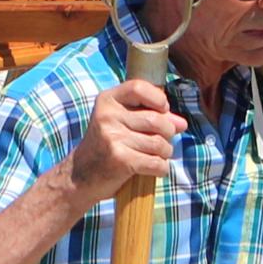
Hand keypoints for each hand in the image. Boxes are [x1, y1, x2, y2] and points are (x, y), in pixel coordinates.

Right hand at [69, 80, 178, 202]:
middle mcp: (107, 116)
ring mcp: (112, 137)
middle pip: (157, 120)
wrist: (80, 176)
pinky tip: (153, 169)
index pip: (139, 87)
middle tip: (160, 141)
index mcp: (107, 100)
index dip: (158, 99)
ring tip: (155, 155)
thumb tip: (182, 123)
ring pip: (160, 143)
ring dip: (165, 153)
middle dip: (167, 133)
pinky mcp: (120, 159)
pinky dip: (161, 169)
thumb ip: (151, 117)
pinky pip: (157, 163)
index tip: (162, 110)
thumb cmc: (106, 146)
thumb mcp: (121, 123)